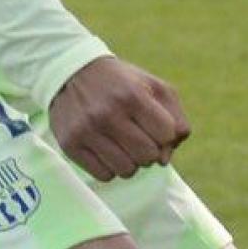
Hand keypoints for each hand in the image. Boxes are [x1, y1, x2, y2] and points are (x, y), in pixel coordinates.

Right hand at [49, 56, 190, 182]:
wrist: (72, 73)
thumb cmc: (122, 84)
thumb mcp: (154, 87)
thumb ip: (176, 119)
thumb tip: (166, 158)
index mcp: (133, 95)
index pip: (166, 135)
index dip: (165, 134)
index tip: (153, 125)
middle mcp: (108, 113)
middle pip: (148, 156)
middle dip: (149, 150)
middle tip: (138, 137)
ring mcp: (87, 130)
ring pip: (126, 171)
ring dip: (130, 162)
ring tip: (122, 144)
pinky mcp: (71, 144)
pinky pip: (104, 175)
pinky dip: (110, 168)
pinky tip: (106, 150)